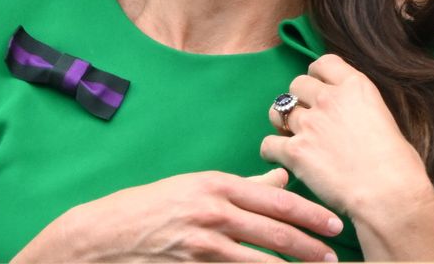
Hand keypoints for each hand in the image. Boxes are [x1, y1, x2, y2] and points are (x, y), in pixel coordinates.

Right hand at [13, 169, 342, 261]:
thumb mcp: (195, 187)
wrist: (98, 236)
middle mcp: (212, 210)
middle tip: (335, 255)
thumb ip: (242, 187)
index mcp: (217, 185)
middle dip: (310, 245)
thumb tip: (281, 179)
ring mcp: (200, 241)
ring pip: (258, 257)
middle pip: (273, 230)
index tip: (334, 224)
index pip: (275, 200)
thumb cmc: (150, 208)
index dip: (309, 213)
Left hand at [262, 54, 433, 259]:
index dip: (317, 76)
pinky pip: (268, 145)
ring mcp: (309, 124)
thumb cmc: (398, 164)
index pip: (323, 63)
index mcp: (356, 86)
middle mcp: (329, 99)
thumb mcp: (385, 119)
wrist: (388, 193)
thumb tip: (354, 121)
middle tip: (306, 119)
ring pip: (277, 112)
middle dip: (299, 99)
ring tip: (291, 138)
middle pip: (296, 84)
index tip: (318, 90)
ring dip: (282, 123)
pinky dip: (272, 153)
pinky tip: (283, 161)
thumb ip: (362, 110)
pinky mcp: (294, 152)